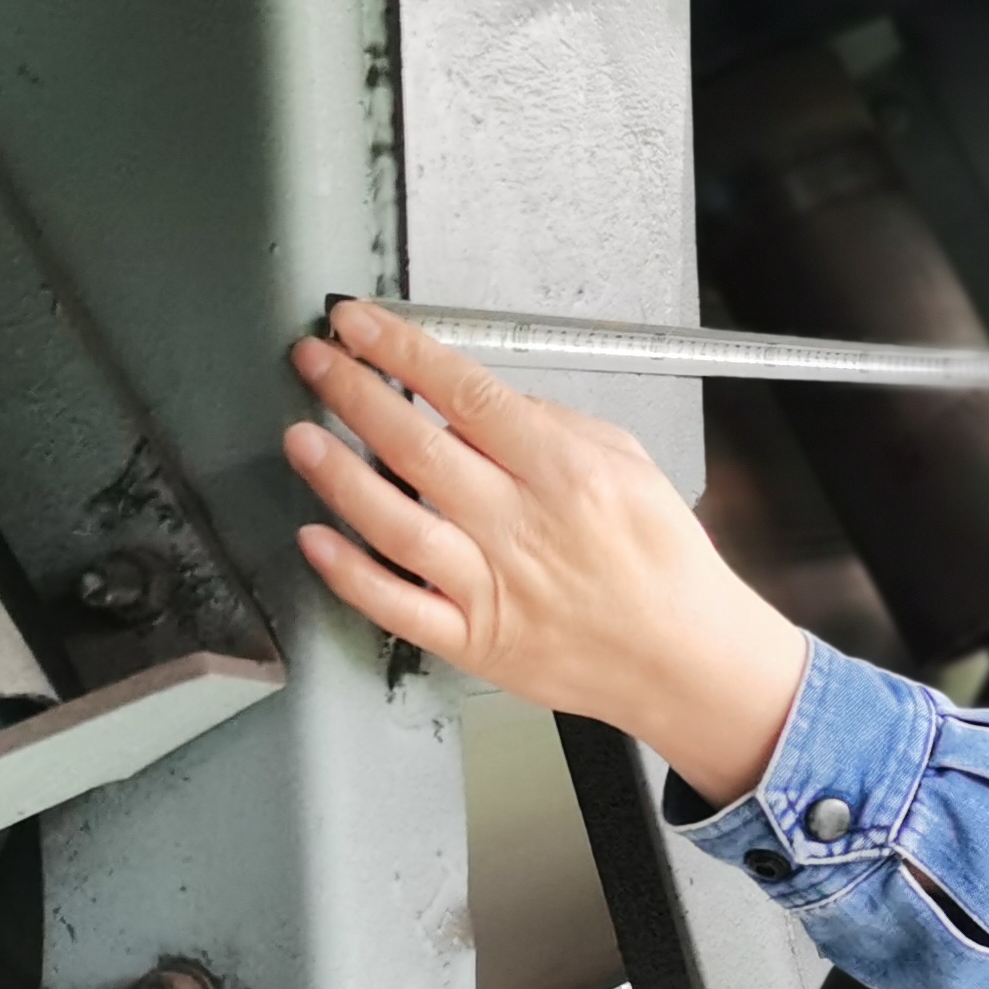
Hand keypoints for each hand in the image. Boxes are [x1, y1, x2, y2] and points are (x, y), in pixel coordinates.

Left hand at [282, 301, 808, 804]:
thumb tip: (482, 400)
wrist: (687, 661)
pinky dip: (349, 574)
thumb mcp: (632, 467)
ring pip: (394, 522)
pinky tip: (315, 541)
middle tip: (314, 364)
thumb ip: (557, 426)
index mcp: (565, 474)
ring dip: (337, 475)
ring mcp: (493, 587)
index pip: (466, 395)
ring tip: (301, 437)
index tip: (360, 327)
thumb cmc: (664, 567)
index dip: (402, 353)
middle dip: (353, 394)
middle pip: (417, 446)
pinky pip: (397, 606)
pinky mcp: (475, 640)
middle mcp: (522, 527)